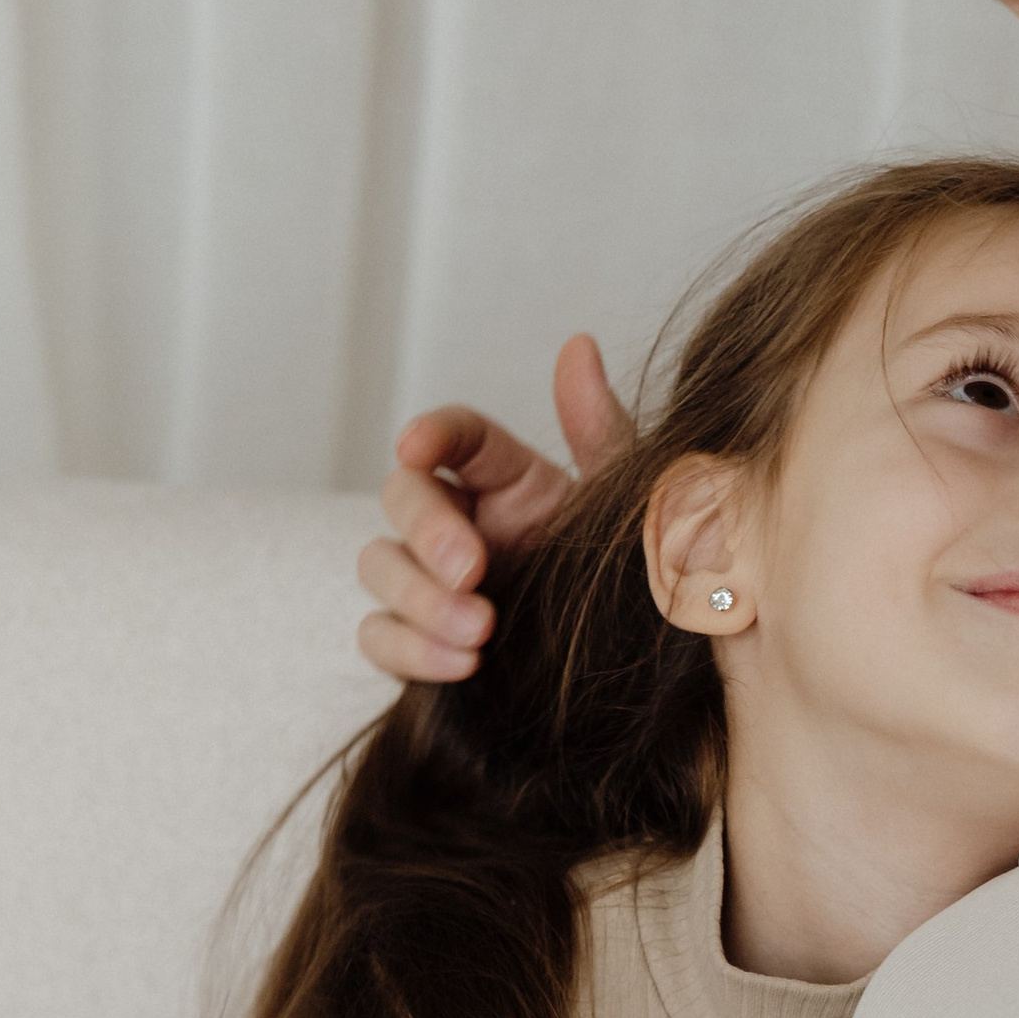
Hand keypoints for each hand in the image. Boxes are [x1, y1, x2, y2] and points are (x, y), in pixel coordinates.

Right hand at [357, 337, 637, 683]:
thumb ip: (599, 432)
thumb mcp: (627, 506)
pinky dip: (410, 651)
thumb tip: (578, 346)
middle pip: (402, 499)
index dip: (431, 434)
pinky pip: (380, 638)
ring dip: (419, 598)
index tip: (416, 444)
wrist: (638, 671)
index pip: (454, 437)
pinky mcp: (423, 641)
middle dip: (427, 531)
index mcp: (505, 478)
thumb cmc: (634, 578)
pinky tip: (463, 664)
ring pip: (379, 569)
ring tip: (480, 631)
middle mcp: (460, 522)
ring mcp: (434, 583)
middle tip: (471, 569)